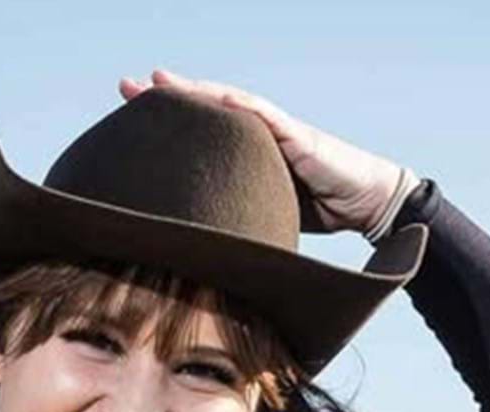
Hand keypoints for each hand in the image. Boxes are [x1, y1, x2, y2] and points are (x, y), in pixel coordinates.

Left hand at [119, 68, 409, 236]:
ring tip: (162, 80)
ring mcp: (276, 131)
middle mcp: (253, 135)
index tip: (123, 117)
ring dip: (196, 92)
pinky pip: (269, 119)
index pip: (195, 132)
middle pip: (203, 110)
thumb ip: (232, 219)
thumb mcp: (263, 216)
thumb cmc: (317, 211)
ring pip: (229, 105)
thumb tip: (190, 252)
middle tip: (126, 86)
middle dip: (165, 97)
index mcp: (240, 154)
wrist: (365, 203)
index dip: (163, 124)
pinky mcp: (300, 136)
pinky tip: (218, 100)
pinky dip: (245, 109)